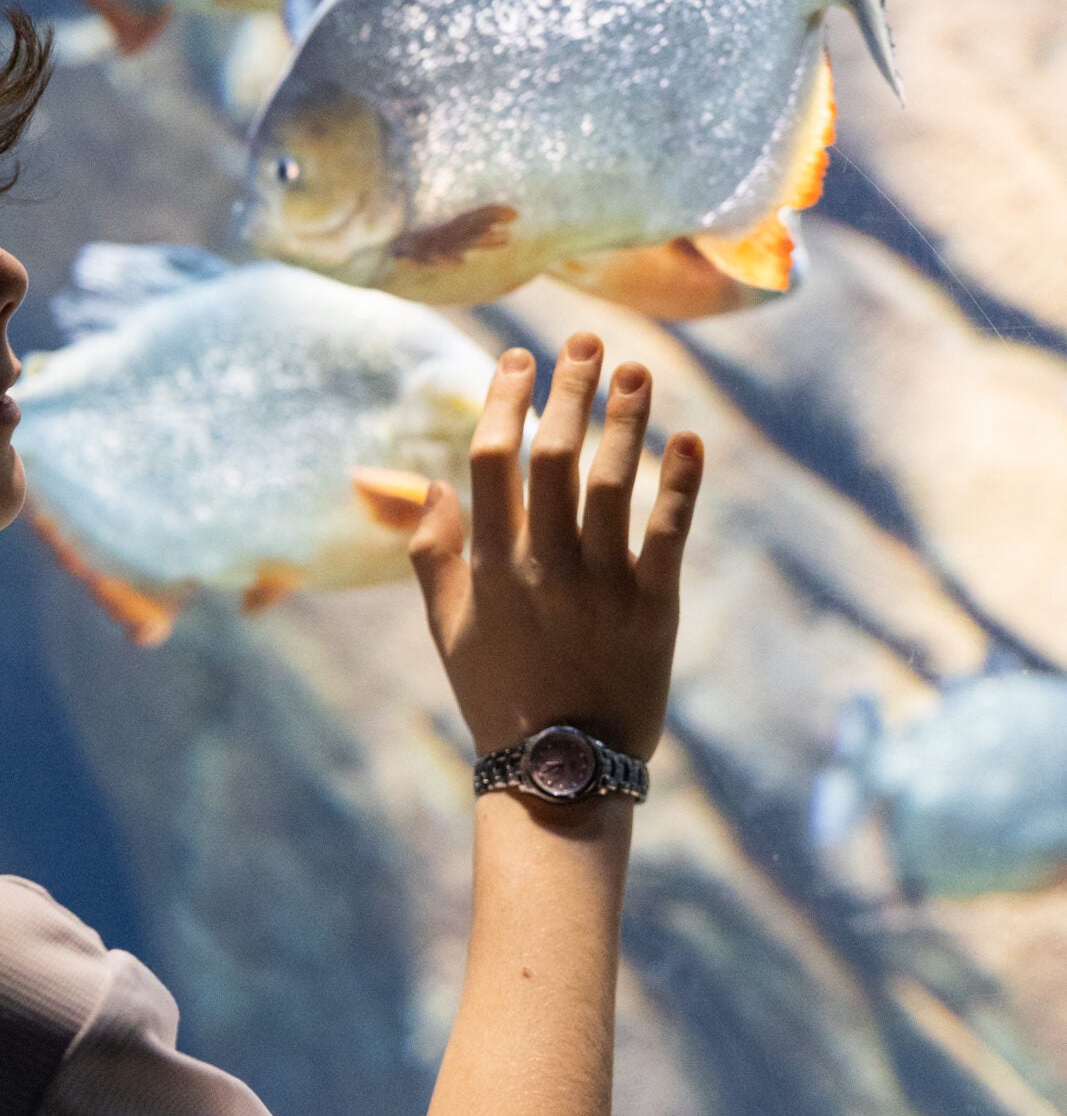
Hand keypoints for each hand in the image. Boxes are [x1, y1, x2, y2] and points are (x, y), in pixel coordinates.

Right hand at [410, 333, 701, 763]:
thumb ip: (431, 550)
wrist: (559, 773)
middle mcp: (541, 567)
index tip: (520, 357)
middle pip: (553, 455)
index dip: (505, 400)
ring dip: (626, 420)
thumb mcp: (446, 626)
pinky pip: (668, 533)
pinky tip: (691, 440)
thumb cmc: (497, 694)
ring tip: (638, 371)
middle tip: (586, 342)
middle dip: (570, 390)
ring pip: (612, 483)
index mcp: (490, 565)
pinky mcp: (653, 610)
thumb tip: (424, 480)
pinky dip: (681, 483)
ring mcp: (599, 586)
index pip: (491, 460)